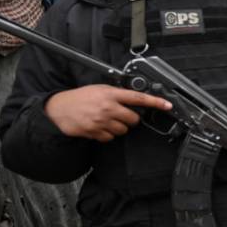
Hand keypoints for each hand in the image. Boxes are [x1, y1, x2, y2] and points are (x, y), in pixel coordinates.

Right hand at [44, 84, 171, 142]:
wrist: (59, 108)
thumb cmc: (80, 97)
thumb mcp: (100, 89)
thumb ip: (117, 93)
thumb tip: (134, 99)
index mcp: (111, 94)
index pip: (138, 98)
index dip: (155, 102)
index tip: (167, 105)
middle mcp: (108, 108)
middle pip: (134, 119)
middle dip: (131, 118)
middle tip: (121, 114)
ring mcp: (101, 121)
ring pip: (123, 130)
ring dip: (119, 127)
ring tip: (107, 120)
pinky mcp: (95, 132)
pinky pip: (111, 137)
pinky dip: (108, 134)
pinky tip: (100, 127)